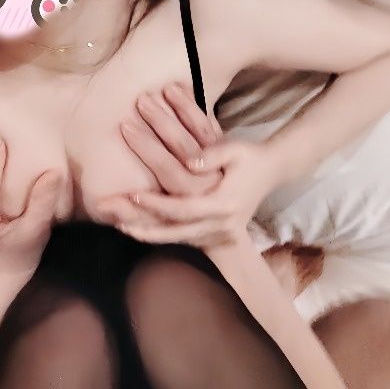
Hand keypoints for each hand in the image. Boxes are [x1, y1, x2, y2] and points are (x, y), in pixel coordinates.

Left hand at [96, 84, 280, 247]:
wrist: (272, 170)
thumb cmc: (250, 156)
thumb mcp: (236, 149)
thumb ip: (213, 154)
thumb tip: (189, 161)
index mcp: (224, 204)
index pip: (183, 209)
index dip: (157, 204)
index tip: (133, 195)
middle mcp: (222, 224)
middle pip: (176, 232)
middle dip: (145, 227)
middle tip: (117, 220)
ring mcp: (220, 232)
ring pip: (178, 239)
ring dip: (150, 234)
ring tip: (121, 227)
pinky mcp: (217, 234)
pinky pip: (184, 238)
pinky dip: (162, 234)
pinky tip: (140, 229)